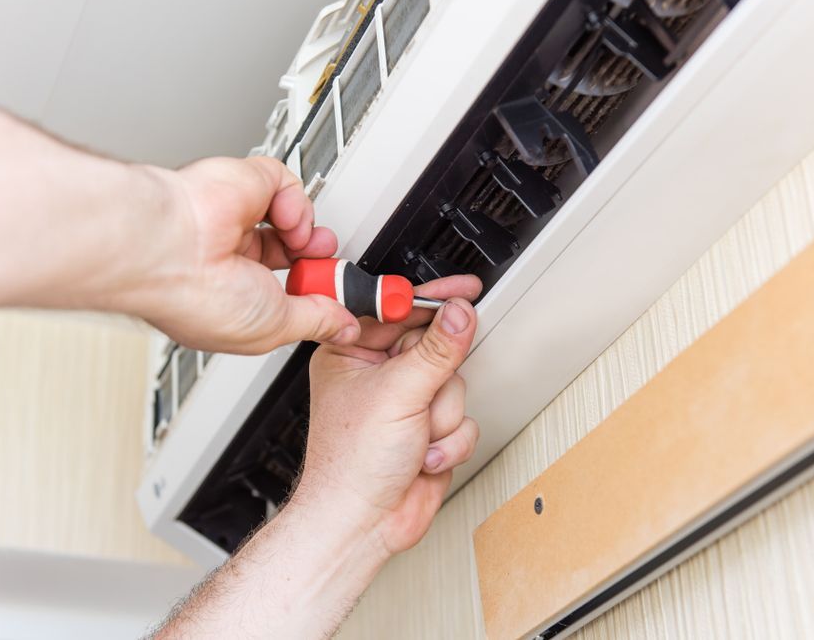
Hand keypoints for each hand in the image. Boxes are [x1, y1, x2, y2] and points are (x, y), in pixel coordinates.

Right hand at [132, 156, 359, 352]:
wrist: (173, 251)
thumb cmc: (198, 297)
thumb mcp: (276, 327)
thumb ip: (316, 322)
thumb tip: (343, 329)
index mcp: (229, 294)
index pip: (280, 289)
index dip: (311, 290)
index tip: (336, 297)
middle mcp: (229, 253)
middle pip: (290, 249)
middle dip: (316, 257)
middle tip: (326, 266)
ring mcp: (234, 216)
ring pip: (290, 215)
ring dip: (307, 231)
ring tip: (303, 242)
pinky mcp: (242, 182)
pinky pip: (285, 183)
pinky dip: (295, 202)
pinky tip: (283, 219)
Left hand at [303, 274, 482, 553]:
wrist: (363, 523)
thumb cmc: (350, 464)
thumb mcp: (397, 393)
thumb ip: (436, 350)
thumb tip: (458, 315)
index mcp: (353, 352)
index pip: (398, 310)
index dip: (431, 299)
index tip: (462, 290)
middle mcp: (379, 375)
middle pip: (436, 347)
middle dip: (436, 381)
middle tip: (428, 392)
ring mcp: (407, 404)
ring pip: (454, 385)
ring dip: (441, 417)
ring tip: (415, 436)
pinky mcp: (429, 431)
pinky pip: (463, 419)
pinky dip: (448, 442)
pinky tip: (423, 456)